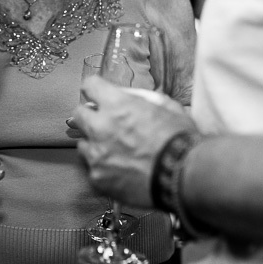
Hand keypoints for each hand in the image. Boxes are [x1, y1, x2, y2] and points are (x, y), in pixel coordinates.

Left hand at [74, 75, 196, 207]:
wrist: (184, 176)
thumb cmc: (179, 140)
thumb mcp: (166, 107)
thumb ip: (142, 99)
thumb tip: (130, 97)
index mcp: (117, 105)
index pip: (90, 85)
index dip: (96, 89)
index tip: (99, 94)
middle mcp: (101, 127)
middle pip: (78, 114)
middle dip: (90, 116)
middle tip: (105, 124)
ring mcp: (97, 154)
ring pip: (83, 144)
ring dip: (96, 145)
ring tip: (116, 152)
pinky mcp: (98, 178)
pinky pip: (93, 169)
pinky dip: (104, 170)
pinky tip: (121, 172)